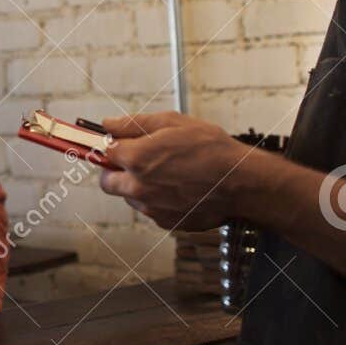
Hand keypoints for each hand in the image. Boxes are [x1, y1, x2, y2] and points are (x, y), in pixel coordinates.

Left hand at [96, 111, 255, 230]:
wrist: (241, 183)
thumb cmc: (211, 149)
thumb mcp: (172, 123)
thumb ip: (133, 124)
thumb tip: (108, 125)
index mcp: (136, 159)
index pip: (103, 152)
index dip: (110, 145)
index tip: (114, 143)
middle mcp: (138, 187)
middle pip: (106, 181)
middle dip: (115, 170)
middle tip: (134, 160)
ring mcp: (151, 208)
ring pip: (129, 197)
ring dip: (137, 185)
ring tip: (167, 172)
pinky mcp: (165, 221)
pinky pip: (150, 209)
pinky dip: (157, 199)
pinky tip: (179, 186)